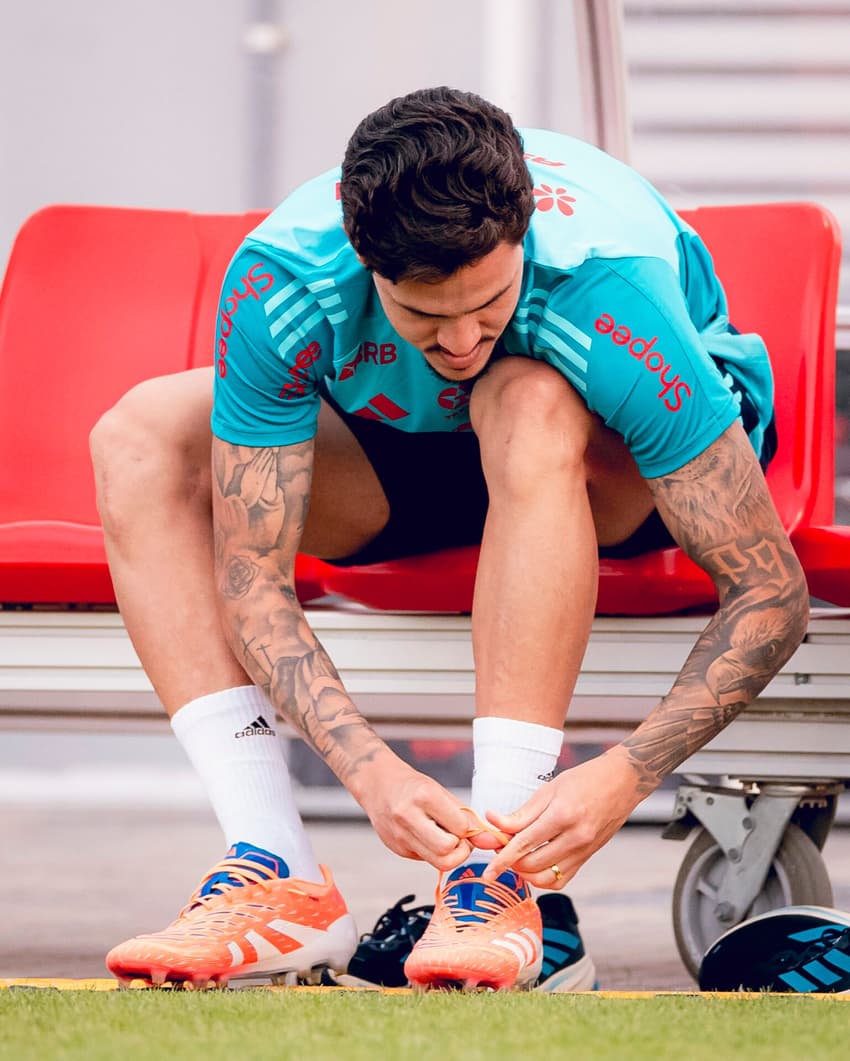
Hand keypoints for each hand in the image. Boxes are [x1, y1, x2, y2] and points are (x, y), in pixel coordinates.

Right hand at [358, 758, 476, 871]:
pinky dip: (431, 853)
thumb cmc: (412, 786)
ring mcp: (400, 835)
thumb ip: (463, 815)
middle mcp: (409, 816)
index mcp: (424, 796)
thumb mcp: (439, 791)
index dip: (467, 830)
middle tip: (459, 840)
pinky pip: (424, 859)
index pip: (459, 827)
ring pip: (436, 862)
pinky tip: (427, 837)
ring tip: (446, 840)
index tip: (465, 826)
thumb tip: (486, 838)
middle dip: (460, 849)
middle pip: (447, 850)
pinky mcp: (396, 848)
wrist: (378, 784)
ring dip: (448, 855)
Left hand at [481, 746, 647, 888]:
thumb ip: (522, 812)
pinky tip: (534, 864)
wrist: (623, 782)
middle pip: (532, 864)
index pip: (524, 844)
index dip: (502, 859)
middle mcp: (575, 838)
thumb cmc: (584, 780)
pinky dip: (543, 878)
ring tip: (516, 856)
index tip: (487, 872)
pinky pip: (561, 880)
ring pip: (545, 877)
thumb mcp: (549, 789)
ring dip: (525, 872)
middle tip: (500, 848)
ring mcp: (584, 851)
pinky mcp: (588, 857)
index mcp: (562, 815)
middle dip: (510, 861)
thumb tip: (493, 821)